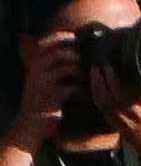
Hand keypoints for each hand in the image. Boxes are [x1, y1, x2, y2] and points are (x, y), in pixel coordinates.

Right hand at [9, 30, 77, 152]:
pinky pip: (73, 87)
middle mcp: (36, 71)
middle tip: (87, 66)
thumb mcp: (41, 80)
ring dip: (82, 73)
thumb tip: (74, 50)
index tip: (79, 41)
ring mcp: (43, 84)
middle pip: (61, 52)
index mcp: (34, 65)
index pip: (49, 41)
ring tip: (86, 81)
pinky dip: (83, 90)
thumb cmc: (41, 102)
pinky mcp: (52, 97)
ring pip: (68, 67)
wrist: (29, 127)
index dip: (66, 37)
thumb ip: (52, 64)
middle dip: (78, 57)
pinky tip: (85, 96)